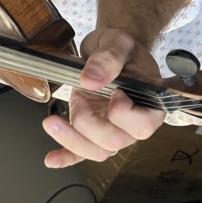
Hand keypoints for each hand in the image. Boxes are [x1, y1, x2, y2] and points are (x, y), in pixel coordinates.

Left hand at [41, 27, 164, 168]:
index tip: (113, 91)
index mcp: (150, 104)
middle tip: (78, 96)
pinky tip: (51, 159)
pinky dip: (66, 156)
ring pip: (97, 151)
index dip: (122, 113)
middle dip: (88, 122)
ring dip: (72, 139)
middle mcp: (133, 124)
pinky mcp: (94, 132)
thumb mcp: (118, 43)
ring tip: (53, 121)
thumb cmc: (122, 48)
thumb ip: (108, 59)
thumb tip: (90, 81)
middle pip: (115, 142)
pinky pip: (82, 152)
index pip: (143, 126)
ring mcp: (114, 130)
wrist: (110, 50)